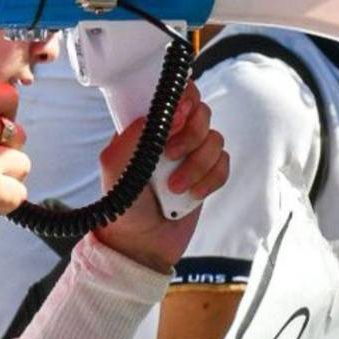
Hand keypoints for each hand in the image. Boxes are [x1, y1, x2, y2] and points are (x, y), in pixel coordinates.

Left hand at [91, 83, 229, 271]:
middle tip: (170, 155)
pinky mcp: (208, 176)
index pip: (174, 94)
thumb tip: (160, 113)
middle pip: (201, 110)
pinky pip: (224, 163)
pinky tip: (191, 195)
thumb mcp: (114, 166)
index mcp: (149, 126)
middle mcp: (172, 135)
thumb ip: (132, 134)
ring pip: (214, 138)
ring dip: (196, 164)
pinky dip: (209, 180)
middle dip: (189, 135)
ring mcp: (192, 155)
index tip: (177, 115)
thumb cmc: (123, 205)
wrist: (142, 244)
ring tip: (174, 187)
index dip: (182, 98)